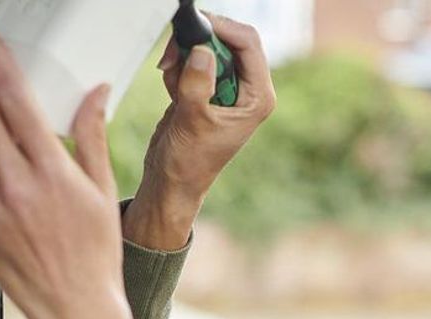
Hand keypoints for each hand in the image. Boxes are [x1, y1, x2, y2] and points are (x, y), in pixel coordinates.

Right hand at [124, 14, 276, 249]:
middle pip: (227, 39)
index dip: (221, 28)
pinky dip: (177, 69)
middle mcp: (247, 89)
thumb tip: (202, 52)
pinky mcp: (207, 88)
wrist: (172, 180)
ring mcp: (226, 87)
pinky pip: (192, 61)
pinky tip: (173, 94)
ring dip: (183, 58)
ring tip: (174, 86)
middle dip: (196, 43)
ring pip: (206, 47)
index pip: (248, 44)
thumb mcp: (193, 121)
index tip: (194, 25)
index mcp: (258, 97)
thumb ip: (197, 84)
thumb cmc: (189, 163)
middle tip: (173, 56)